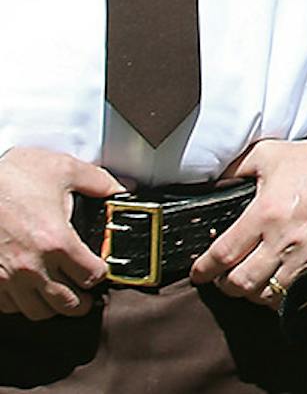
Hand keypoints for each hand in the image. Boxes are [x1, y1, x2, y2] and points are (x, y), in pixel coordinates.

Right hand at [0, 146, 119, 319]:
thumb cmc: (12, 177)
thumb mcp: (65, 169)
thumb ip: (100, 182)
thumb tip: (122, 190)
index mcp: (56, 241)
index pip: (91, 276)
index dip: (102, 273)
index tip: (101, 268)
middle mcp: (31, 265)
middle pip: (67, 304)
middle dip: (83, 301)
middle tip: (89, 295)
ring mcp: (6, 276)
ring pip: (37, 311)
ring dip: (54, 307)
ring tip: (62, 296)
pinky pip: (9, 307)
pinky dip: (23, 303)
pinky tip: (31, 290)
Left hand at [189, 140, 306, 309]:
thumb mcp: (271, 155)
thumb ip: (236, 168)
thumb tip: (211, 184)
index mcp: (266, 213)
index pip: (222, 255)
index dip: (203, 270)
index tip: (199, 272)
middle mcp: (285, 239)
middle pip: (240, 283)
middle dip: (226, 284)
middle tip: (226, 276)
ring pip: (267, 296)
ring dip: (254, 292)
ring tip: (253, 281)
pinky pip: (298, 297)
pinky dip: (283, 297)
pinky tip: (280, 284)